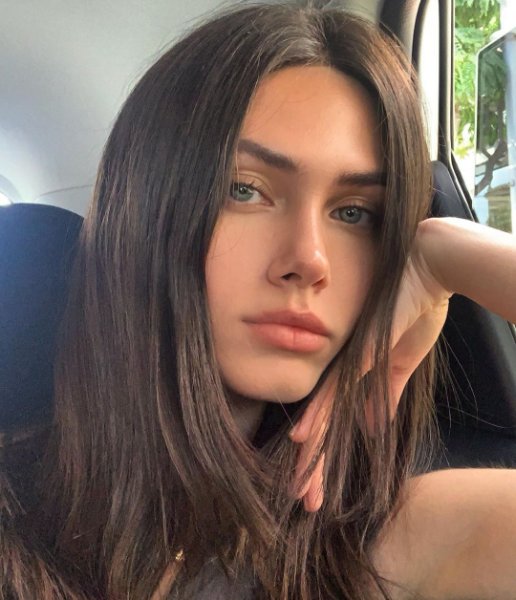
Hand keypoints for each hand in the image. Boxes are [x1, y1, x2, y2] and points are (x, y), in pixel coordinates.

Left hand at [289, 222, 450, 511]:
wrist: (427, 268)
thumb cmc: (414, 307)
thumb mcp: (401, 361)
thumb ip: (384, 393)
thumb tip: (372, 428)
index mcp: (353, 372)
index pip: (332, 420)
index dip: (323, 453)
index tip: (315, 483)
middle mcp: (344, 370)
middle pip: (323, 424)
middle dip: (314, 464)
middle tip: (304, 498)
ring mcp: (349, 361)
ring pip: (323, 414)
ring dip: (312, 453)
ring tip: (299, 485)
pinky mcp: (361, 353)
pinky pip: (336, 391)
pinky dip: (320, 415)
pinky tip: (303, 437)